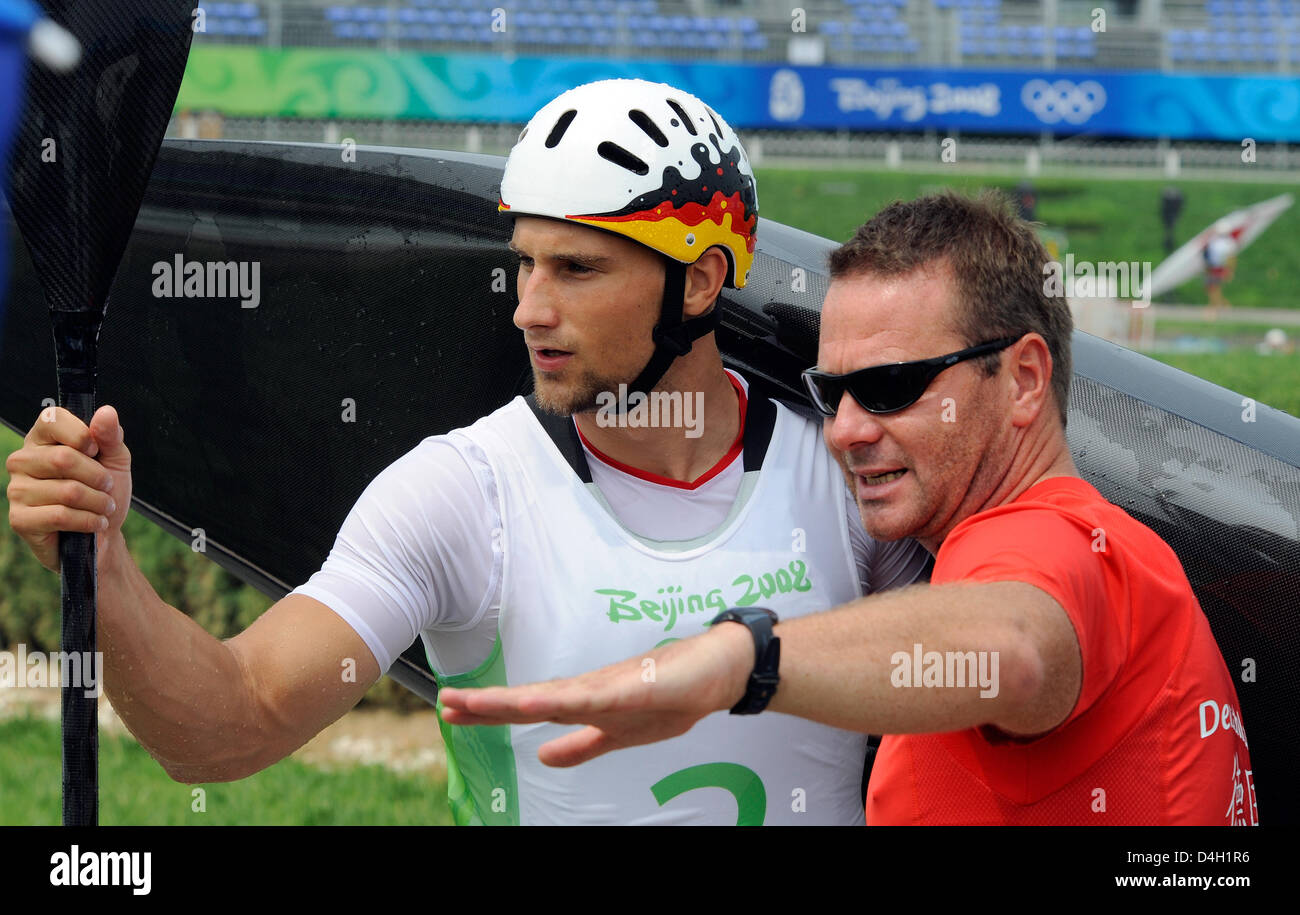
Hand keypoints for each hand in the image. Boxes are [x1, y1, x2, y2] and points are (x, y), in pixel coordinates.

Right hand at [6, 404, 132, 571]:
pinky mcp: (20, 519)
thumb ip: (110, 436)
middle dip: (98, 477)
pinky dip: (88, 521)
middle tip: (108, 487)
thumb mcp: (115, 460)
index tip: (96, 451)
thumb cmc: (104, 492)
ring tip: (104, 508)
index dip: (83, 435)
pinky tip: (95, 523)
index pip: (52, 419)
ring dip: (98, 502)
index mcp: (42, 439)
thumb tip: (106, 412)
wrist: (103, 534)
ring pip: (67, 491)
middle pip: (63, 458)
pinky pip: (60, 515)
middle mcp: (22, 461)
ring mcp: (17, 490)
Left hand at [439, 622, 755, 766]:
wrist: (718, 670)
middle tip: (445, 702)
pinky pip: (593, 697)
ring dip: (514, 699)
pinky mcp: (635, 686)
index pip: (528, 707)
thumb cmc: (672, 694)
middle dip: (487, 703)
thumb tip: (542, 757)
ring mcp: (610, 686)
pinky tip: (537, 702)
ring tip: (477, 703)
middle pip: (530, 697)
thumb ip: (581, 745)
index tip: (452, 709)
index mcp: (584, 703)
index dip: (490, 711)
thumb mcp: (620, 732)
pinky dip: (562, 699)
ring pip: (553, 694)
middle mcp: (589, 690)